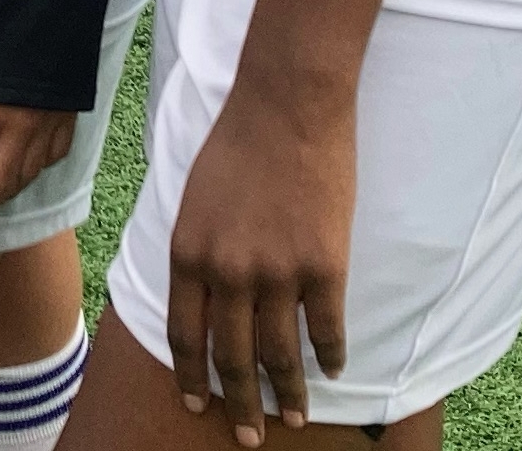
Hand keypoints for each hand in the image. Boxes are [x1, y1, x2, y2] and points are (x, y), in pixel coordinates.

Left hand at [165, 72, 353, 444]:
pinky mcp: (324, 265)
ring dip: (289, 394)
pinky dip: (331, 356)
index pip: (186, 335)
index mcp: (189, 254)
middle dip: (240, 405)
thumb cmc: (237, 142)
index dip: (192, 377)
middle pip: (233, 358)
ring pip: (281, 355)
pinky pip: (327, 328)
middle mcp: (229, 273)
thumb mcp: (194, 198)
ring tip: (295, 417)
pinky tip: (335, 371)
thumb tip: (205, 296)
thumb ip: (198, 250)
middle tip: (249, 438)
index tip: (198, 404)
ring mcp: (278, 273)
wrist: (286, 105)